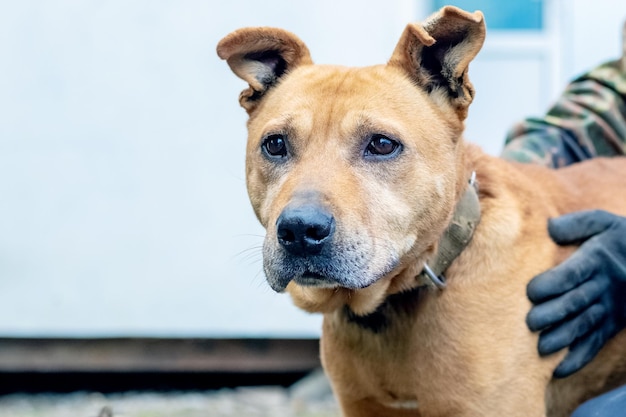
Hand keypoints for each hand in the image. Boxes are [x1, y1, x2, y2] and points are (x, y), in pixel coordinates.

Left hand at [526, 210, 625, 377]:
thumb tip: (550, 228)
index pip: (574, 273)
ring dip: (563, 338)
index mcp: (597, 259)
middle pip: (577, 302)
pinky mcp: (613, 324)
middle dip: (553, 313)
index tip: (532, 291)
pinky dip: (578, 357)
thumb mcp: (603, 222)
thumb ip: (577, 224)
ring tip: (541, 347)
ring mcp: (610, 307)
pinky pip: (596, 342)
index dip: (554, 283)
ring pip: (585, 325)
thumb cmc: (618, 237)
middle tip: (530, 322)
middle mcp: (604, 286)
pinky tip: (559, 368)